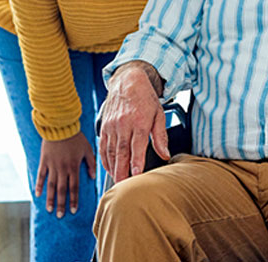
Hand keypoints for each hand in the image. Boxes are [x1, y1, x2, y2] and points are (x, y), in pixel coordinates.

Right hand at [35, 132, 95, 217]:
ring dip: (51, 198)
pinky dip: (39, 185)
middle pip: (62, 190)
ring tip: (50, 209)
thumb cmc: (76, 137)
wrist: (60, 126)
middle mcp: (62, 168)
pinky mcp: (44, 161)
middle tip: (60, 215)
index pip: (74, 187)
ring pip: (51, 186)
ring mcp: (52, 166)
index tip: (73, 210)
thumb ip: (90, 163)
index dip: (74, 199)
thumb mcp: (87, 149)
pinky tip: (38, 194)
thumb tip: (92, 177)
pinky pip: (41, 175)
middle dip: (62, 204)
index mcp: (74, 167)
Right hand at [99, 61, 169, 182]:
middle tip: (123, 187)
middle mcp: (123, 124)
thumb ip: (160, 136)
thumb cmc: (145, 98)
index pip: (137, 146)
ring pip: (110, 151)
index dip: (136, 162)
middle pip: (121, 152)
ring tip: (117, 182)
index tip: (136, 176)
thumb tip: (165, 155)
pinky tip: (109, 168)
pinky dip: (105, 159)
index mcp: (139, 121)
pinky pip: (103, 146)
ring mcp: (111, 125)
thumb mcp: (159, 114)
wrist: (128, 81)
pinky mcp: (104, 126)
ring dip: (112, 168)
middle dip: (121, 171)